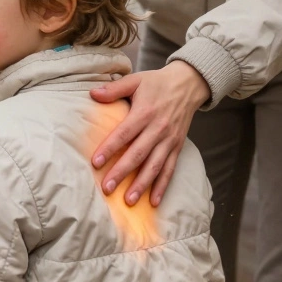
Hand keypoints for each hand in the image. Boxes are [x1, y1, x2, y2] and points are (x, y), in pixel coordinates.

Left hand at [89, 61, 209, 206]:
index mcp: (145, 112)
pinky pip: (170, 169)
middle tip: (107, 188)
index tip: (95, 162)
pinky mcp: (177, 146)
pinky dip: (162, 186)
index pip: (124, 133)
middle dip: (122, 172)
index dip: (110, 148)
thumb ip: (114, 89)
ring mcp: (169, 140)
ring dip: (142, 185)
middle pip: (138, 154)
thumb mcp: (136, 80)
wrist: (189, 84)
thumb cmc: (157, 83)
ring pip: (154, 166)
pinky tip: (153, 201)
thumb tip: (92, 93)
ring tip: (128, 200)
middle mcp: (158, 128)